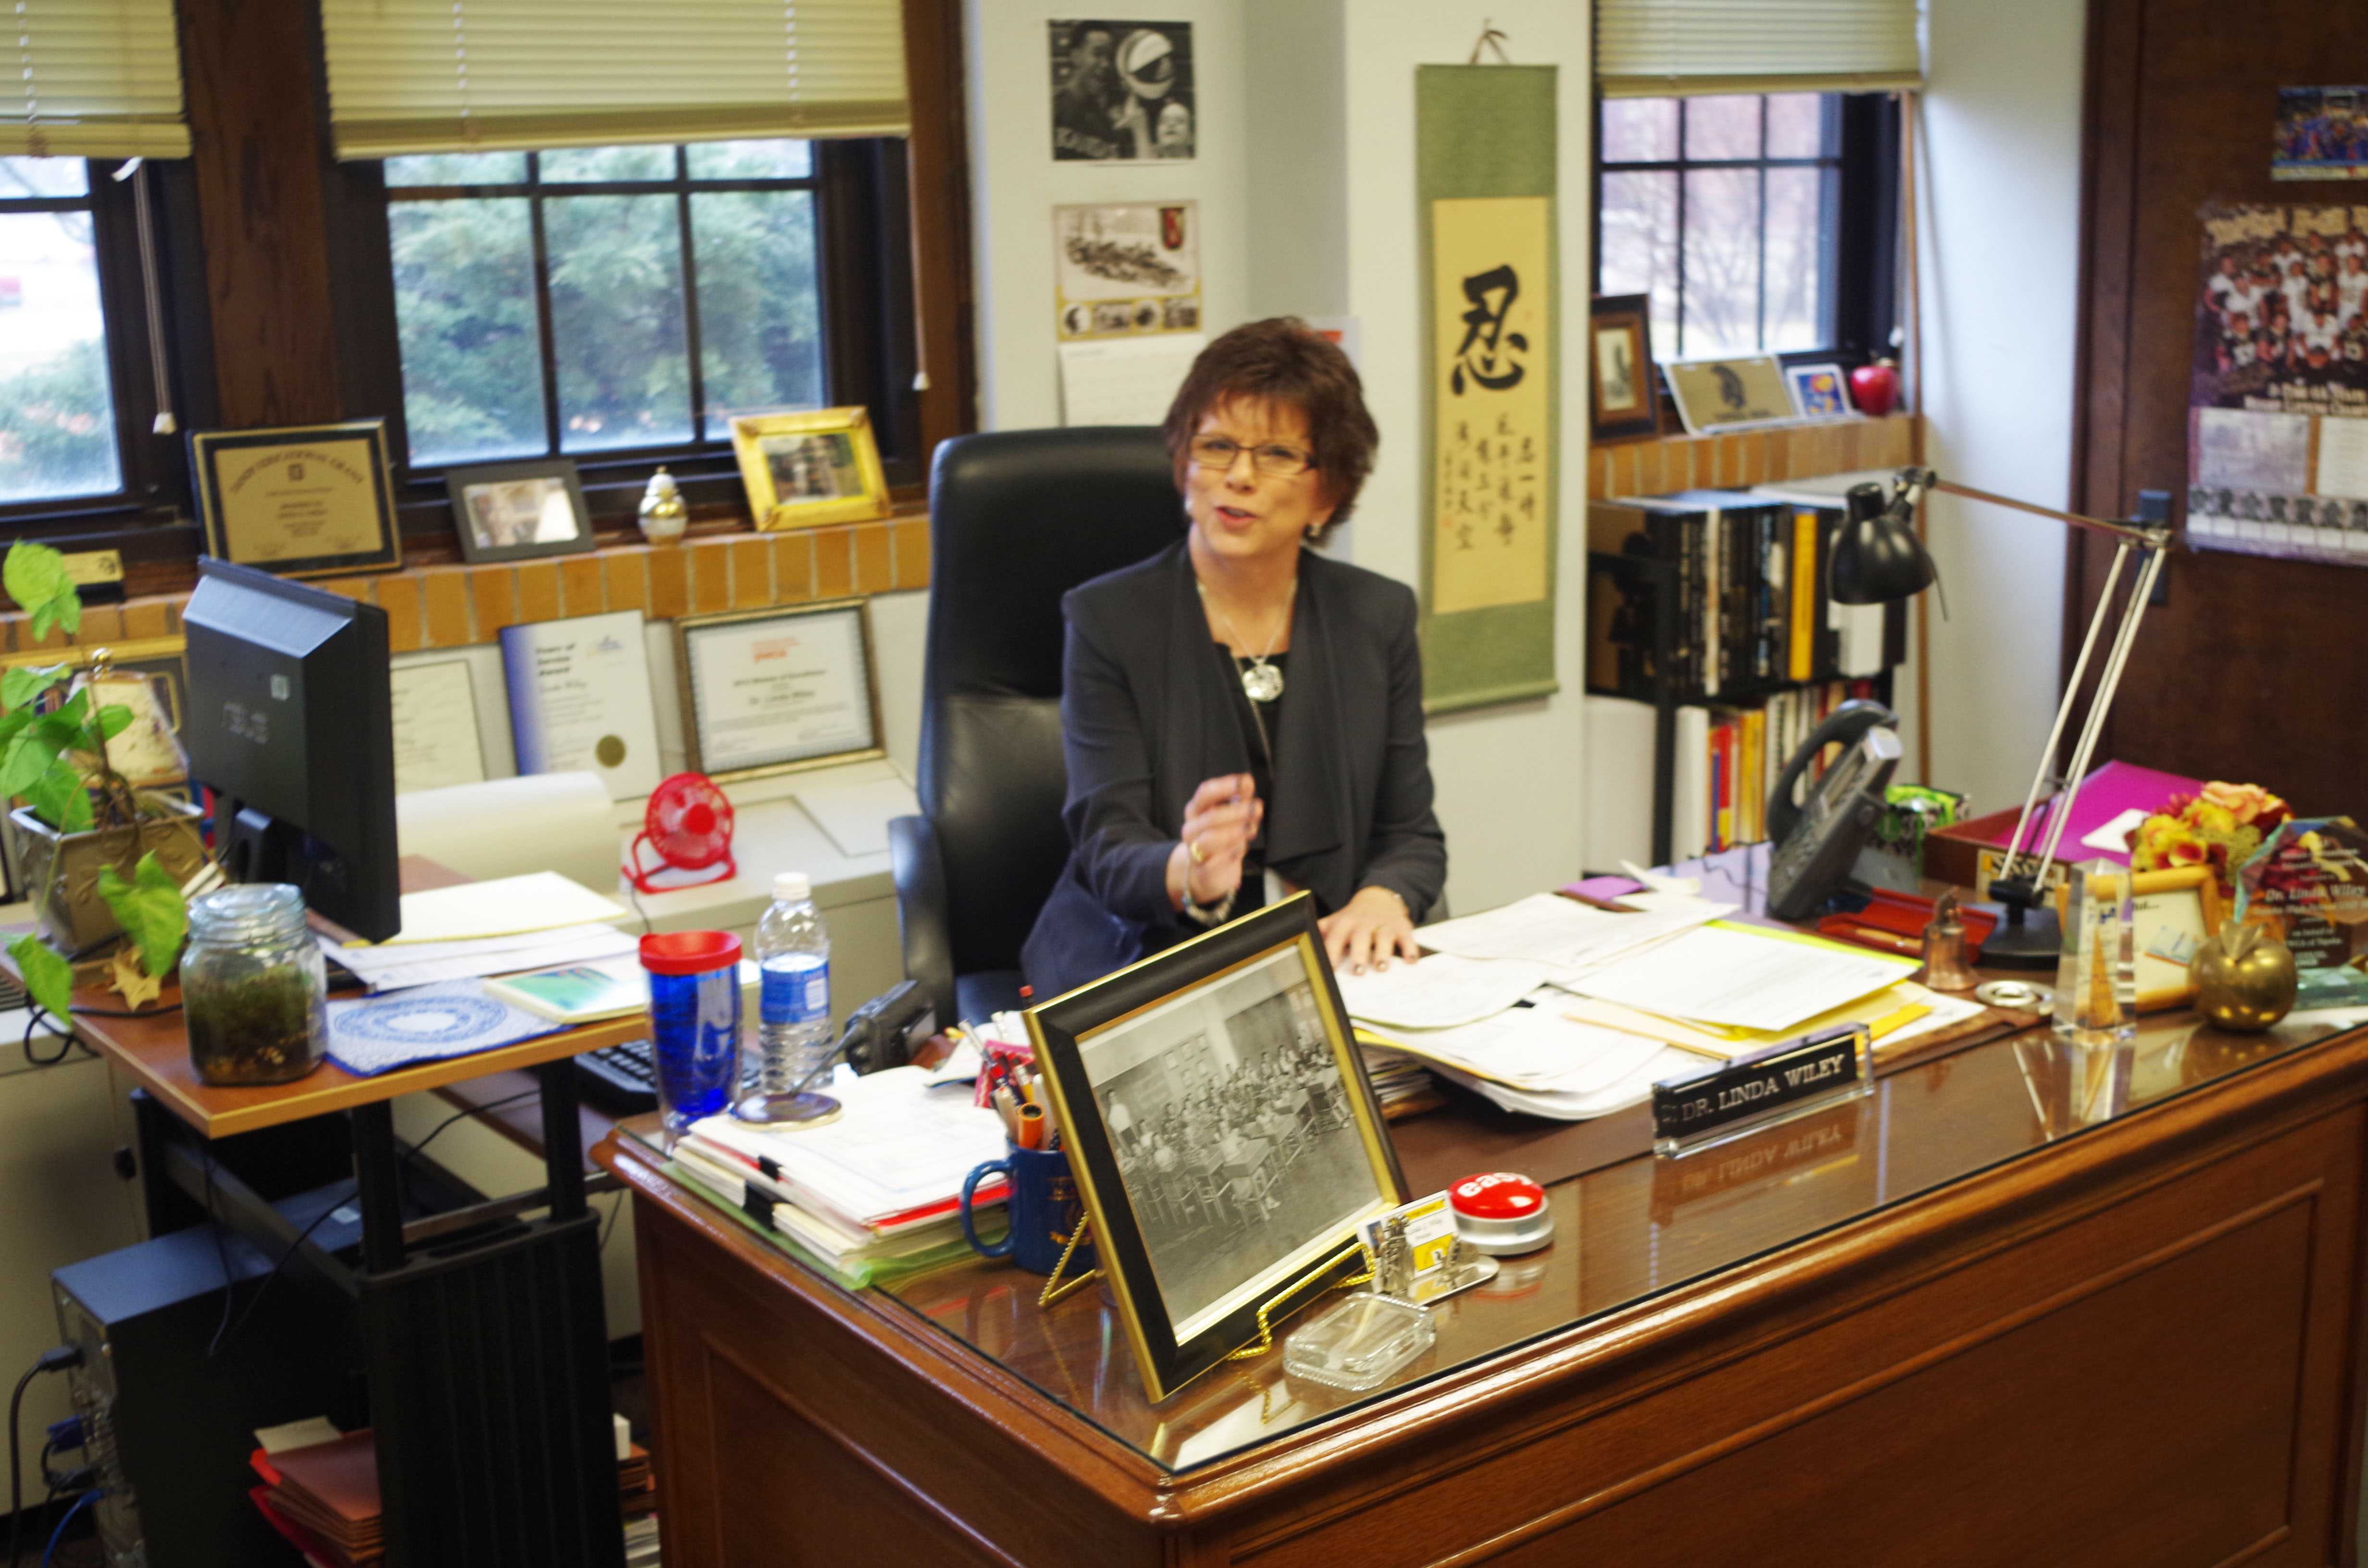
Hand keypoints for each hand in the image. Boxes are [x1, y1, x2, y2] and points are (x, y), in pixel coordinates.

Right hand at [1167, 774, 1262, 909]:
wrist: (1206, 873)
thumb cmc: (1220, 837)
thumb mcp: (1230, 816)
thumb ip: (1239, 798)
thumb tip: (1247, 781)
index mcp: (1197, 810)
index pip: (1205, 793)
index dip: (1224, 786)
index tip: (1244, 782)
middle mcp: (1192, 829)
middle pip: (1210, 817)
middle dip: (1236, 811)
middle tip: (1257, 808)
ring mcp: (1194, 850)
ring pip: (1210, 839)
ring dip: (1234, 832)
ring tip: (1251, 828)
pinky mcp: (1203, 870)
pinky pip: (1216, 862)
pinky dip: (1231, 853)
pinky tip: (1242, 848)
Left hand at [1320, 886, 1418, 974]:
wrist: (1380, 897)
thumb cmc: (1354, 917)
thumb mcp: (1337, 921)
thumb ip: (1322, 932)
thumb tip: (1302, 944)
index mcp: (1345, 923)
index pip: (1335, 938)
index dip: (1332, 952)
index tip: (1329, 969)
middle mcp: (1364, 923)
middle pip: (1360, 937)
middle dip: (1359, 954)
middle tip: (1358, 971)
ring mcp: (1383, 924)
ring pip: (1383, 936)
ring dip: (1382, 952)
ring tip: (1381, 968)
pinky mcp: (1401, 926)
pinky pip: (1407, 937)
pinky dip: (1410, 948)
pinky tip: (1411, 961)